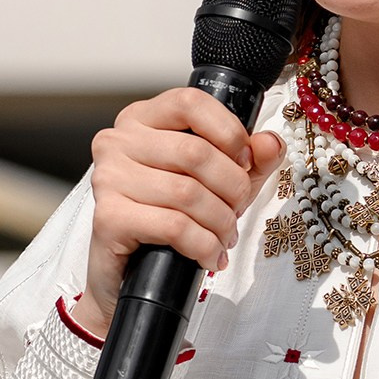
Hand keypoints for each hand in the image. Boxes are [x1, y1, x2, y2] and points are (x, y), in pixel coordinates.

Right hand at [73, 88, 285, 333]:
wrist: (129, 275)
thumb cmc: (168, 221)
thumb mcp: (219, 182)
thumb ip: (250, 158)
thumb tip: (270, 144)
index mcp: (142, 120)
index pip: (190, 103)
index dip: (228, 131)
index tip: (244, 161)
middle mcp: (118, 142)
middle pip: (194, 152)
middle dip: (231, 188)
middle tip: (237, 210)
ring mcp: (108, 178)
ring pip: (187, 192)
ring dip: (220, 222)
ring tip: (224, 237)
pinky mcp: (108, 217)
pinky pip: (173, 226)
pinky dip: (202, 245)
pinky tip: (209, 255)